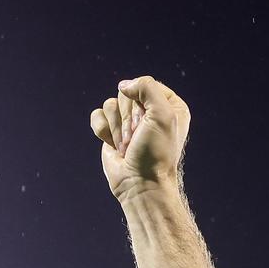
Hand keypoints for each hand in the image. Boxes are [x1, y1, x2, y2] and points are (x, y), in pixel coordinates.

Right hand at [90, 76, 190, 200]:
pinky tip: (114, 146)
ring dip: (117, 127)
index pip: (146, 84)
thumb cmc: (156, 153)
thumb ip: (147, 87)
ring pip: (110, 103)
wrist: (140, 183)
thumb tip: (123, 85)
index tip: (148, 123)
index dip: (142, 103)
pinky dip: (103, 130)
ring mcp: (129, 121)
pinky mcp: (112, 131)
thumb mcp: (162, 115)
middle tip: (138, 137)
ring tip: (128, 145)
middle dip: (128, 117)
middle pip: (126, 94)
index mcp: (170, 106)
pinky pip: (97, 115)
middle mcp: (150, 111)